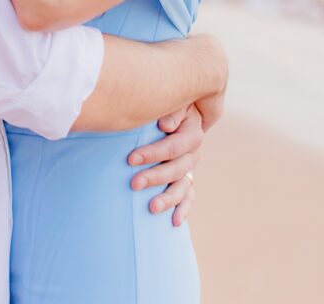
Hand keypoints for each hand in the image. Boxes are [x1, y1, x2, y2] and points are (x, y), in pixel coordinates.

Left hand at [127, 105, 202, 225]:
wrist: (171, 112)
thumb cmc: (164, 104)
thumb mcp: (169, 102)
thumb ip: (170, 110)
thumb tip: (165, 124)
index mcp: (192, 131)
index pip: (174, 146)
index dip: (153, 153)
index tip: (130, 158)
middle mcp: (193, 152)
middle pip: (177, 168)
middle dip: (155, 177)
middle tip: (134, 184)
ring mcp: (190, 167)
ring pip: (183, 186)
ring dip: (168, 198)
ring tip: (151, 208)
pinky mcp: (187, 180)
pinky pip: (189, 196)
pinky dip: (184, 209)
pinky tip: (175, 222)